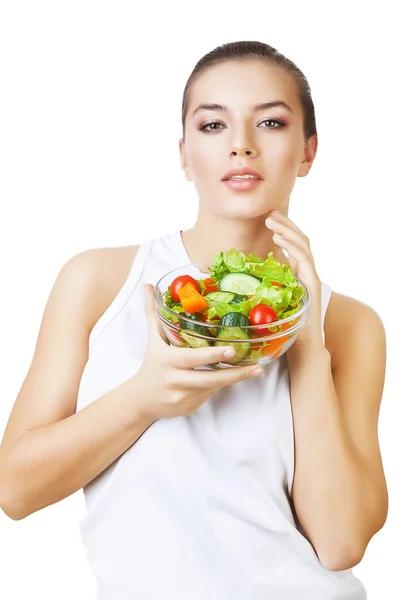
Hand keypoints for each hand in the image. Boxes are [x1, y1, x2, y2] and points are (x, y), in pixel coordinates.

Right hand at [135, 284, 263, 420]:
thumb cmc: (151, 365)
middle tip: (256, 366)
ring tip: (255, 370)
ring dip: (233, 379)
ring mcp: (182, 396)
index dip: (213, 355)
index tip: (232, 349)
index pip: (193, 358)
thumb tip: (149, 286)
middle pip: (209, 379)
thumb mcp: (153, 339)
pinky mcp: (188, 408)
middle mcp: (175, 380)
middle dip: (234, 374)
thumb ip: (153, 313)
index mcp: (168, 360)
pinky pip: (208, 396)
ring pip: (213, 387)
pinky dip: (220, 387)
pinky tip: (231, 377)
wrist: (140, 400)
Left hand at [265, 210, 323, 351]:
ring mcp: (312, 278)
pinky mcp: (313, 286)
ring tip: (272, 221)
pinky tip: (279, 239)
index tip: (268, 220)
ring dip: (287, 230)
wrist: (303, 349)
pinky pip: (304, 260)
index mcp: (298, 275)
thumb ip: (260, 290)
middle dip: (285, 224)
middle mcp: (307, 273)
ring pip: (303, 246)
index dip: (283, 230)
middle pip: (299, 241)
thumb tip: (233, 282)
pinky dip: (292, 246)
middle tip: (269, 212)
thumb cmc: (284, 330)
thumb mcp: (268, 303)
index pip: (294, 246)